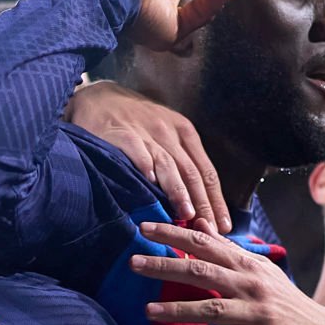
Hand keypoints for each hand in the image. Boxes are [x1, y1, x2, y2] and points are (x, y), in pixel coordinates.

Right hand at [65, 81, 228, 232]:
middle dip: (203, 202)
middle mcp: (169, 132)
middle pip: (191, 172)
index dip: (216, 199)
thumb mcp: (165, 133)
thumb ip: (180, 161)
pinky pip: (137, 151)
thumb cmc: (136, 121)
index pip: (206, 171)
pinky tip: (150, 183)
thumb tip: (198, 201)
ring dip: (178, 191)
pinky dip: (145, 166)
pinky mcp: (122, 133)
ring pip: (168, 165)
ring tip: (186, 214)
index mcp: (184, 132)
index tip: (224, 224)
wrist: (100, 97)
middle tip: (210, 228)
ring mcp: (145, 132)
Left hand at [131, 222, 324, 324]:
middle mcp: (251, 285)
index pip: (205, 244)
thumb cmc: (286, 303)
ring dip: (177, 309)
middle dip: (166, 266)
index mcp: (248, 266)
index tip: (144, 228)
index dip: (174, 235)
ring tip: (148, 312)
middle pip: (203, 271)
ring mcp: (257, 314)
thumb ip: (227, 251)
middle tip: (133, 263)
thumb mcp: (260, 272)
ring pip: (211, 308)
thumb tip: (198, 225)